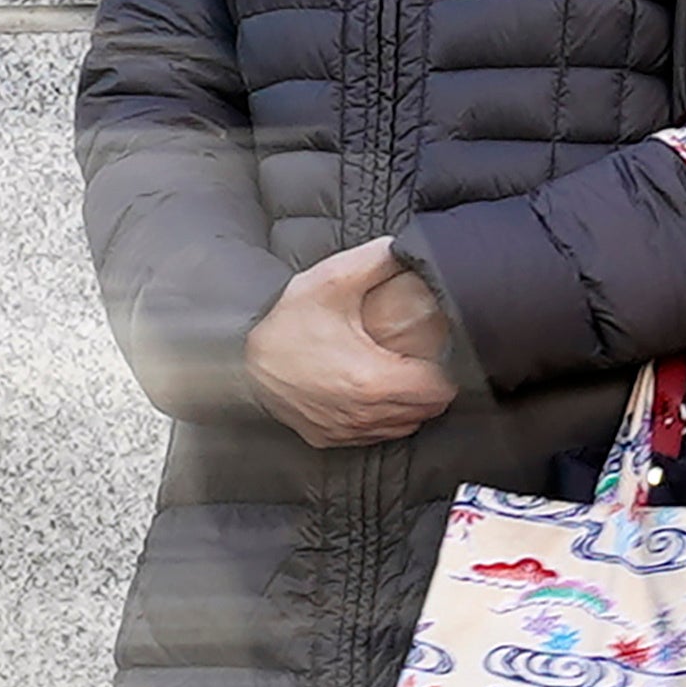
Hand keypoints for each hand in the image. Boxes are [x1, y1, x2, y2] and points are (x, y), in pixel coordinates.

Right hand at [249, 237, 457, 448]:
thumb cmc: (285, 325)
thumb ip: (377, 260)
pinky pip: (374, 436)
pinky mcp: (329, 438)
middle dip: (432, 387)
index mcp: (373, 379)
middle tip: (422, 361)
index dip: (447, 370)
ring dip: (410, 405)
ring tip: (400, 377)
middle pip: (427, 410)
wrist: (238, 360)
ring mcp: (346, 430)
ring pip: (404, 426)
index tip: (438, 353)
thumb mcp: (330, 282)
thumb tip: (409, 248)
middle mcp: (363, 413)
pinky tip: (372, 394)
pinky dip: (382, 419)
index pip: (440, 390)